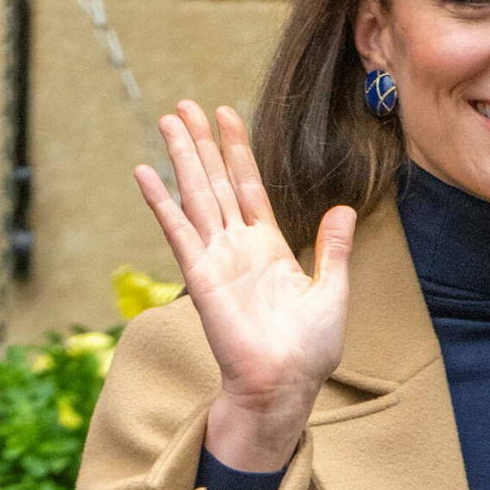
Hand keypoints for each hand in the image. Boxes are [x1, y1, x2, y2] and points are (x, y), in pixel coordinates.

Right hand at [133, 100, 354, 466]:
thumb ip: (334, 247)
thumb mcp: (332, 288)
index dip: (238, 150)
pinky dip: (162, 202)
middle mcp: (238, 246)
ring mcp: (217, 259)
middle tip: (184, 104)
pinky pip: (179, 232)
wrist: (287, 385)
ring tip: (167, 120)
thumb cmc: (309, 348)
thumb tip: (343, 208)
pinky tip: (146, 173)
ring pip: (196, 195)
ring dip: (182, 158)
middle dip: (201, 143)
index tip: (226, 115)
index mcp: (268, 246)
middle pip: (216, 181)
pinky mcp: (202, 277)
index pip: (249, 185)